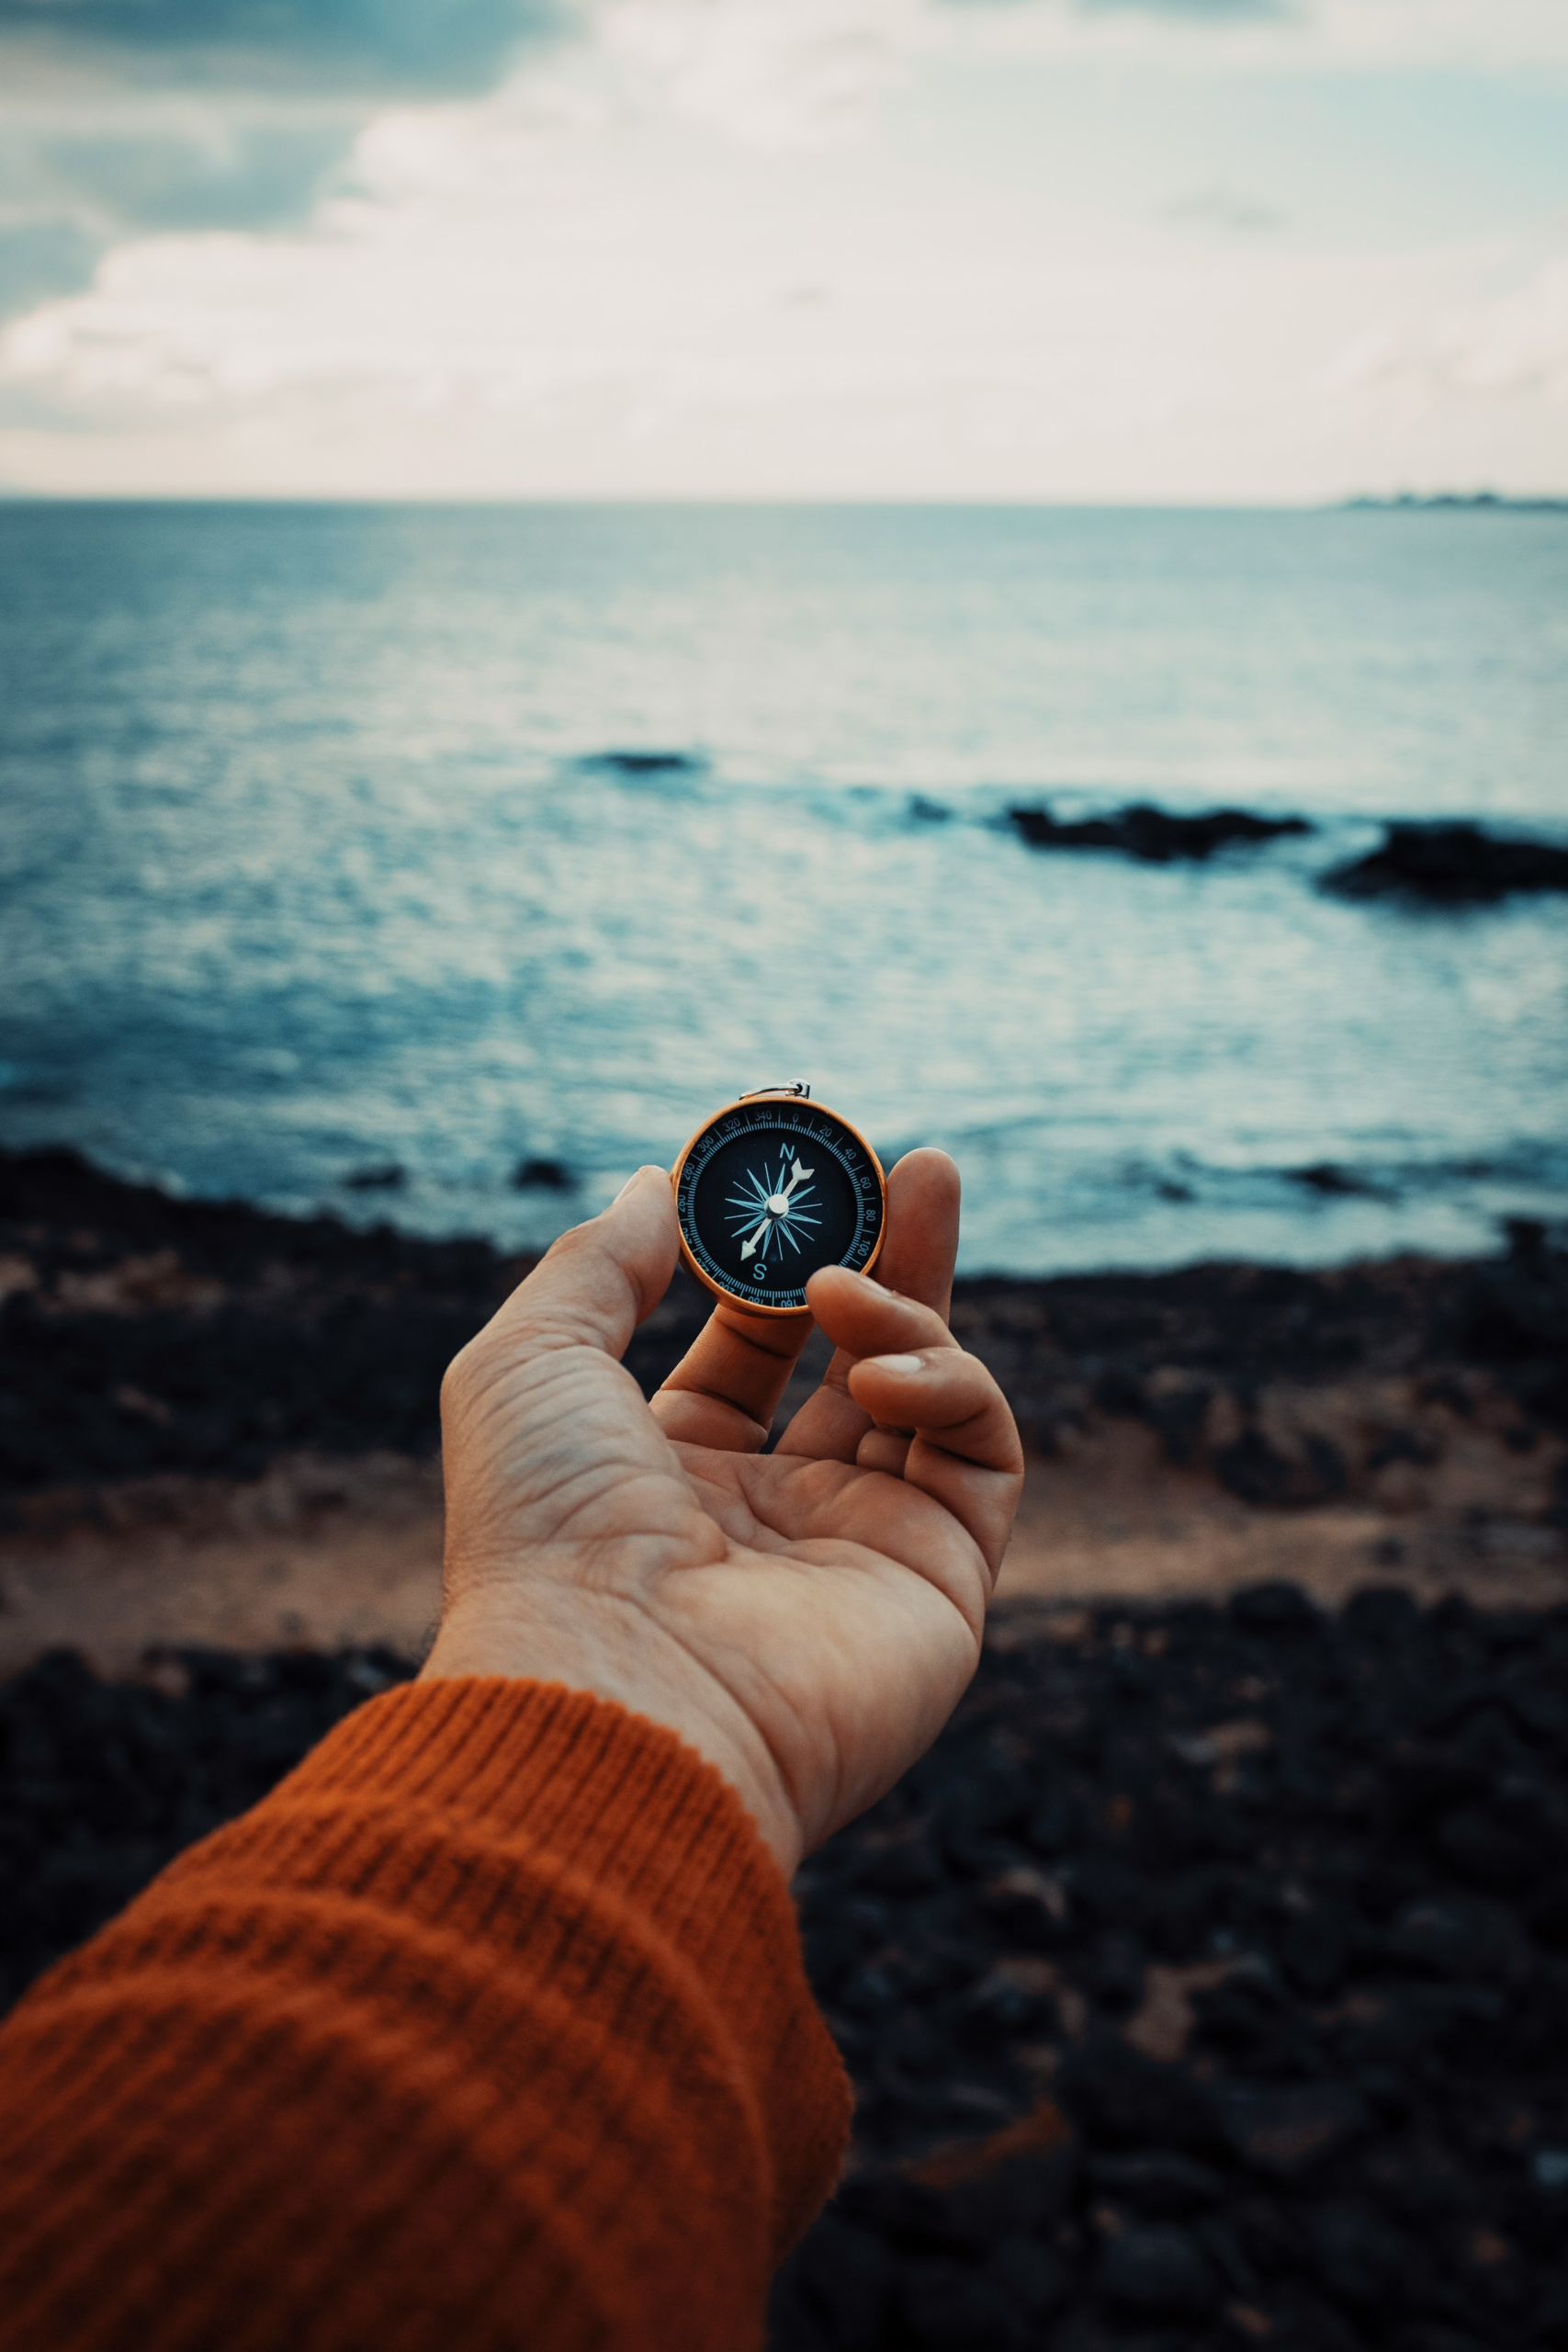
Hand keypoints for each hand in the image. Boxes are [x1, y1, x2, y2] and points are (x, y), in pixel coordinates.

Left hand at [423, 1150, 1023, 1875]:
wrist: (615, 1698)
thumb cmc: (546, 1536)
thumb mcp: (529, 1364)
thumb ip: (596, 1265)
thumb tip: (652, 1184)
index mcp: (671, 1479)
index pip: (749, 1349)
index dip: (775, 1259)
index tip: (800, 1171)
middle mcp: (774, 1519)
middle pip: (857, 1359)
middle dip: (890, 1255)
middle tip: (917, 1161)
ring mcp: (863, 1550)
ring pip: (933, 1393)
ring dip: (912, 1306)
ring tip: (849, 1279)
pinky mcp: (942, 1580)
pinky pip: (981, 1451)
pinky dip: (950, 1382)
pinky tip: (879, 1366)